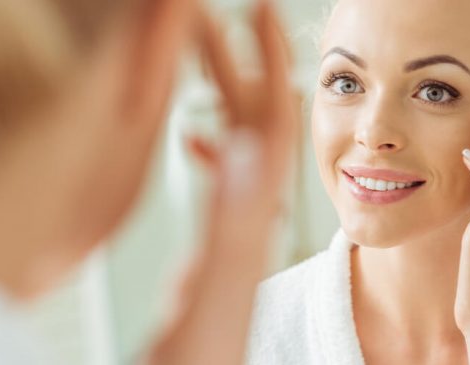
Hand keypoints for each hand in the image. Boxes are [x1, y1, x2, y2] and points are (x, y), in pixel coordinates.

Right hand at [146, 1, 298, 363]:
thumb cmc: (199, 363)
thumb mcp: (207, 297)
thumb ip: (232, 231)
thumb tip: (250, 153)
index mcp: (249, 226)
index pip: (273, 128)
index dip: (270, 66)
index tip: (264, 12)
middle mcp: (247, 221)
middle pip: (253, 126)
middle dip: (236, 65)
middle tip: (212, 15)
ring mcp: (232, 230)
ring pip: (239, 146)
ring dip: (224, 96)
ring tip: (202, 55)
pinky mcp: (216, 245)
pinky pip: (224, 180)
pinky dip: (211, 146)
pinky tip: (196, 135)